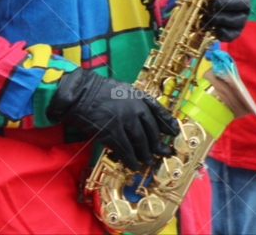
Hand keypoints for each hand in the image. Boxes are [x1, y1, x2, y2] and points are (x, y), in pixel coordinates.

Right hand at [47, 69, 178, 169]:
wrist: (81, 92)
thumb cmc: (100, 90)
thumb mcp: (124, 88)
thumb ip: (136, 100)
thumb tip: (144, 113)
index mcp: (138, 97)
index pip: (158, 112)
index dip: (167, 124)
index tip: (174, 132)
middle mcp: (134, 109)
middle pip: (151, 131)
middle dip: (158, 144)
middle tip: (164, 153)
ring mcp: (124, 121)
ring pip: (140, 142)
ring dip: (145, 154)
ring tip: (149, 162)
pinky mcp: (111, 132)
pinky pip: (124, 149)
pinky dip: (130, 159)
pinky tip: (134, 165)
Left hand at [180, 0, 250, 41]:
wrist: (205, 6)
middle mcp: (244, 0)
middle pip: (242, 2)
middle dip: (227, 3)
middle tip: (214, 3)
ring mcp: (241, 16)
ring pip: (239, 19)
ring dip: (224, 18)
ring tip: (211, 16)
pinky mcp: (236, 30)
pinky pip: (235, 33)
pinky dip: (225, 33)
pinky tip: (214, 30)